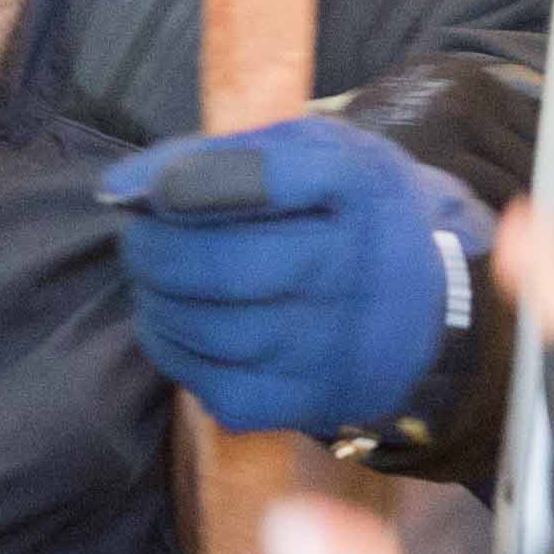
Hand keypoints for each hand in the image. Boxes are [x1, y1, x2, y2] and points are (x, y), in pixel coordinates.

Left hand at [101, 113, 488, 435]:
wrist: (433, 307)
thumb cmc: (352, 216)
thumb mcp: (316, 154)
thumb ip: (222, 155)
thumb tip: (120, 189)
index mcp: (354, 185)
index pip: (263, 178)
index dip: (191, 183)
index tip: (151, 193)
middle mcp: (350, 267)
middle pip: (222, 264)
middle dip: (153, 250)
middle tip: (140, 240)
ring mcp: (333, 343)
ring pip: (210, 329)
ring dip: (157, 303)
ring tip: (157, 284)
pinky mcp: (314, 399)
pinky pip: (219, 389)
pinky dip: (179, 356)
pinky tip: (182, 330)